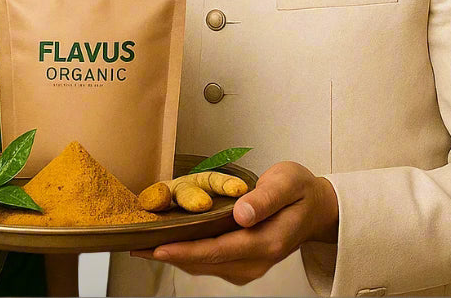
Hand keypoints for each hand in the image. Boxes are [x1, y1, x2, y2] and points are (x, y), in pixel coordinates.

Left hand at [130, 161, 337, 285]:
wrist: (315, 209)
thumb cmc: (300, 192)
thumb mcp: (288, 183)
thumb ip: (265, 198)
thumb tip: (242, 214)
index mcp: (268, 242)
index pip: (219, 250)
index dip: (186, 250)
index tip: (158, 247)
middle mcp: (256, 262)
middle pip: (205, 262)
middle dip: (169, 254)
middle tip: (134, 244)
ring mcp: (249, 266)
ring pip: (204, 266)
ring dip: (174, 256)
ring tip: (142, 244)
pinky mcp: (241, 264)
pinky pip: (209, 262)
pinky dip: (187, 254)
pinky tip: (167, 242)